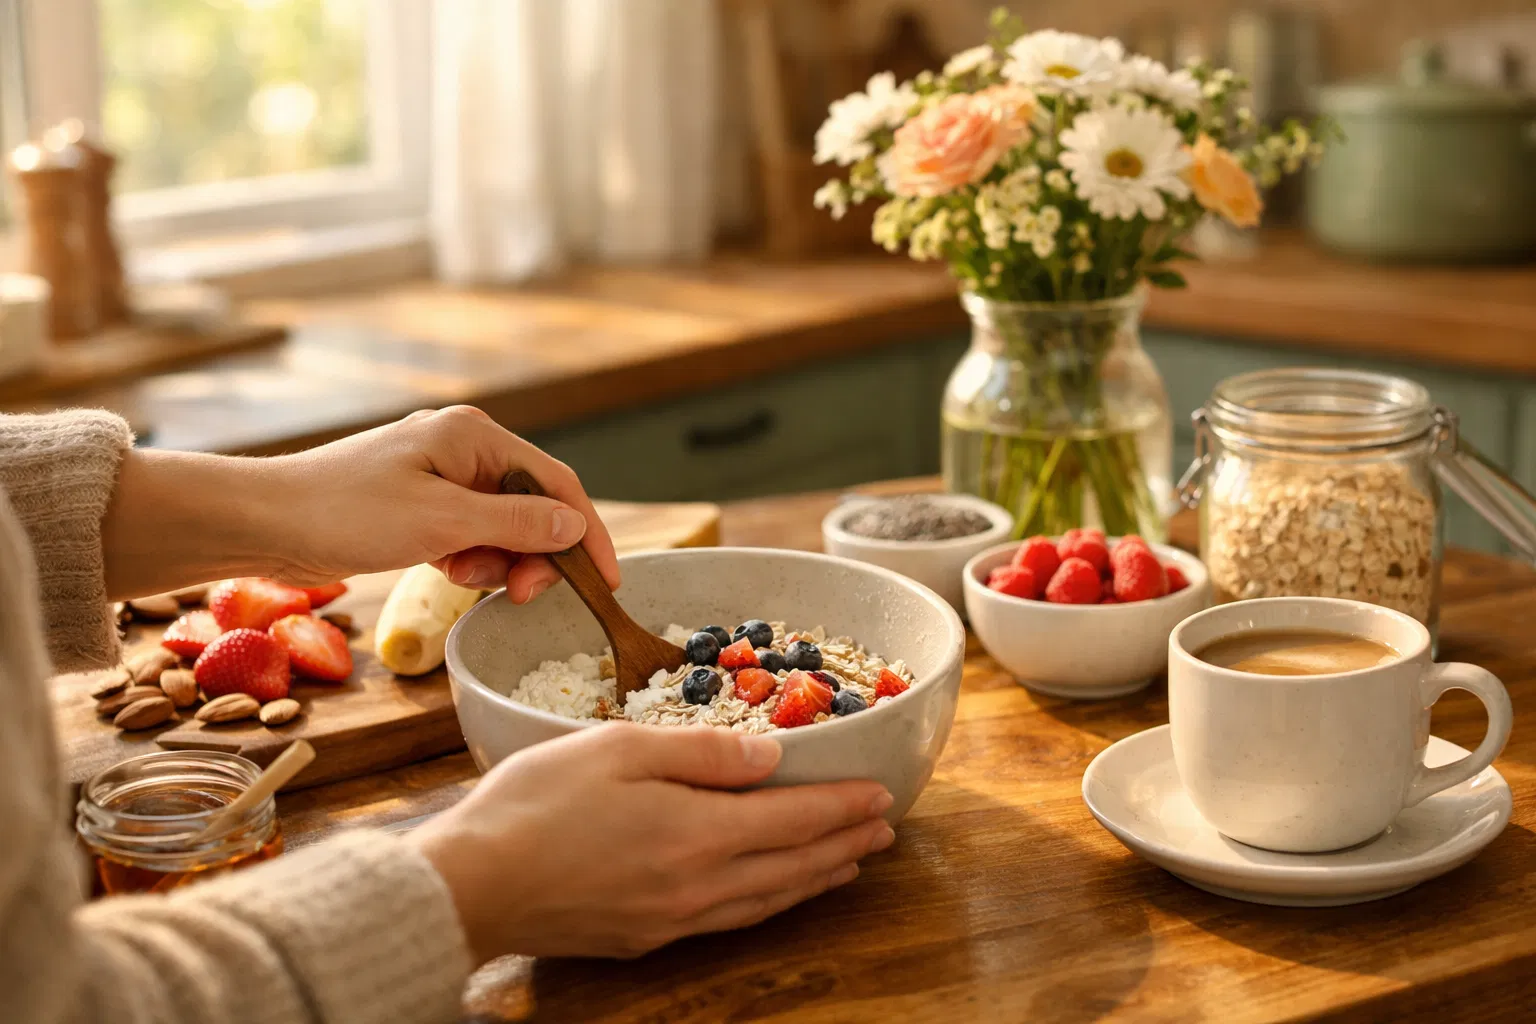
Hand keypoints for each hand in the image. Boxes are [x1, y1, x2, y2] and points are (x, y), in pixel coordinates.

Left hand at [271, 406, 618, 601]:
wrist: (265, 522)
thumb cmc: (346, 512)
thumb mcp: (442, 524)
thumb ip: (516, 525)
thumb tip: (574, 527)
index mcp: (475, 436)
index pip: (556, 484)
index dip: (587, 533)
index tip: (604, 582)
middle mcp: (465, 448)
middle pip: (533, 506)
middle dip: (533, 554)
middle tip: (519, 594)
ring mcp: (442, 475)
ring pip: (503, 527)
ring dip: (495, 561)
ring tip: (459, 574)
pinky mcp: (422, 503)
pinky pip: (471, 533)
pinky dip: (468, 558)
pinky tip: (443, 568)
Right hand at [411, 724, 894, 960]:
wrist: (469, 886)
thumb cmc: (535, 805)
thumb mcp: (619, 749)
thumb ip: (700, 753)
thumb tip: (769, 756)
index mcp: (696, 832)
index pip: (793, 819)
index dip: (842, 806)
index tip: (881, 794)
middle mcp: (697, 885)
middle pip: (792, 866)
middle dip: (845, 845)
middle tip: (885, 830)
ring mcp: (672, 919)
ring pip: (767, 900)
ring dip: (815, 879)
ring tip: (848, 864)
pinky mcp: (645, 938)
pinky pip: (731, 920)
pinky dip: (769, 902)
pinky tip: (770, 894)